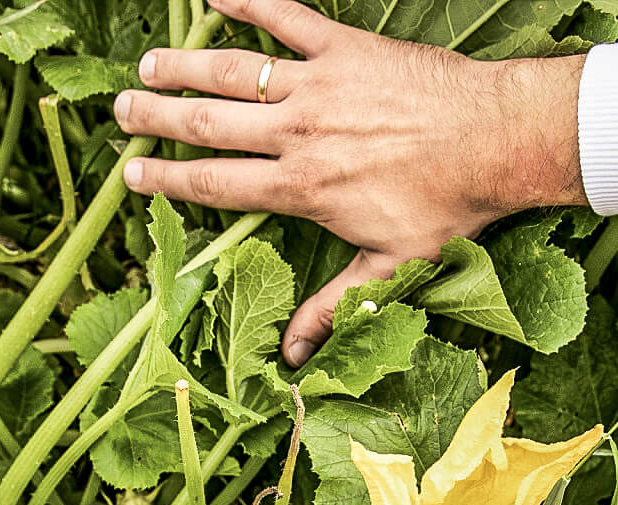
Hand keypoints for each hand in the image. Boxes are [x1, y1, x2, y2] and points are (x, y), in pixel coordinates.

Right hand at [115, 0, 584, 364]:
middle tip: (121, 112)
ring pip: (233, 70)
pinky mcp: (345, 47)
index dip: (168, 181)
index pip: (217, 184)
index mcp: (302, 188)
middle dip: (157, 116)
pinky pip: (286, 16)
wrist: (497, 139)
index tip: (133, 176)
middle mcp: (298, 132)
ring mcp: (319, 83)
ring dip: (184, 64)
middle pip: (208, 122)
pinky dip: (248, 1)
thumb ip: (332, 306)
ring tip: (148, 62)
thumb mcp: (390, 267)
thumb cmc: (448, 205)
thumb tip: (293, 356)